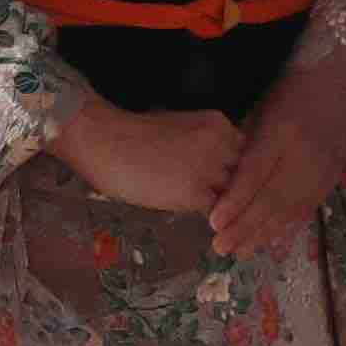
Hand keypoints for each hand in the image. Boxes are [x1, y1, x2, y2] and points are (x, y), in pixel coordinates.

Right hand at [58, 96, 241, 214]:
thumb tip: (220, 169)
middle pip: (241, 174)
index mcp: (218, 123)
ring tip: (212, 215)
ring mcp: (210, 168)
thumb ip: (206, 145)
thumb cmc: (132, 135)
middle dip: (229, 189)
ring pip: (231, 195)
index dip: (232, 170)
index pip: (242, 152)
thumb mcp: (181, 128)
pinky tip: (202, 222)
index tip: (223, 181)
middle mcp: (221, 143)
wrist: (104, 141)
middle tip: (218, 202)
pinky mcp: (196, 193)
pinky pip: (215, 212)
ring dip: (222, 205)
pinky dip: (211, 219)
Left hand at [206, 75, 345, 255]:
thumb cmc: (286, 95)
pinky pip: (307, 209)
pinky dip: (287, 228)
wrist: (333, 86)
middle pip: (273, 197)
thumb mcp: (260, 112)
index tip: (214, 222)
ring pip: (291, 209)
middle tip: (221, 247)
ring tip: (240, 251)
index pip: (256, 172)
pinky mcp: (332, 179)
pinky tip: (268, 242)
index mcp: (283, 130)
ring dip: (264, 234)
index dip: (235, 200)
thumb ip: (243, 147)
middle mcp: (306, 152)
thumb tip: (220, 183)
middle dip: (246, 226)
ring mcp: (323, 168)